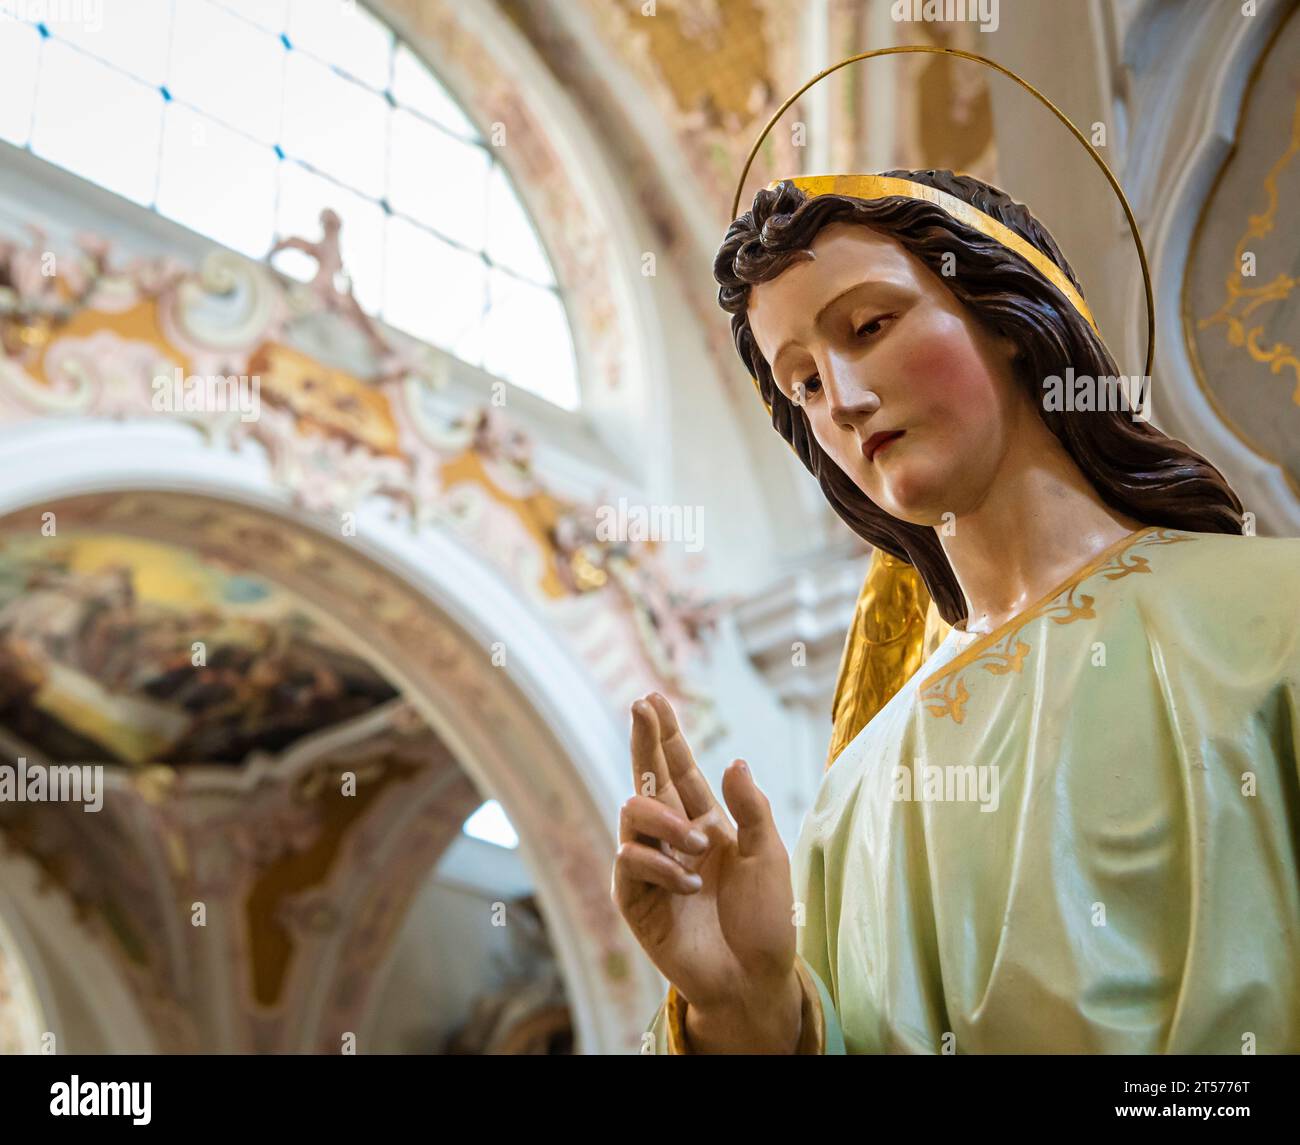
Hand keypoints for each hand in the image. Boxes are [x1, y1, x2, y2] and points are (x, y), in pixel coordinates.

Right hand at [610, 692, 799, 1052]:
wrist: (753, 977)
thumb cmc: (765, 919)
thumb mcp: (770, 855)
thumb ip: (751, 807)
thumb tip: (733, 760)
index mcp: (706, 821)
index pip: (678, 768)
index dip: (666, 733)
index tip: (652, 698)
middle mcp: (673, 837)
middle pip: (648, 777)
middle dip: (644, 740)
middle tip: (641, 707)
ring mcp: (650, 865)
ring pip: (633, 812)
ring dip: (668, 823)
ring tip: (699, 849)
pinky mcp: (634, 896)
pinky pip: (630, 859)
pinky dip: (662, 865)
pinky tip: (688, 884)